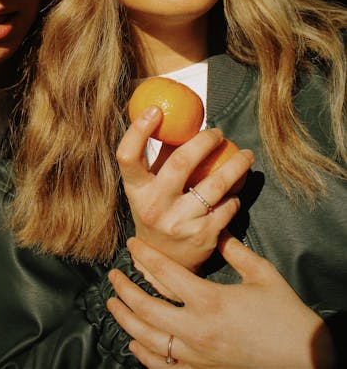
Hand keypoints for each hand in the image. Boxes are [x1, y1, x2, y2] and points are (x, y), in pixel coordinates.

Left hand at [107, 234, 335, 368]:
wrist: (303, 359)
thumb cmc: (283, 312)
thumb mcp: (261, 273)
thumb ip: (234, 249)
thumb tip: (216, 228)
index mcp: (209, 300)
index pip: (165, 273)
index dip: (144, 255)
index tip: (131, 244)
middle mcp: (197, 328)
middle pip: (146, 309)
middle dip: (124, 290)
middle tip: (112, 276)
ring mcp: (197, 355)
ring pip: (148, 340)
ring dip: (125, 321)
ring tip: (112, 305)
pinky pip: (164, 367)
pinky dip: (144, 355)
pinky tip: (134, 343)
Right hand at [117, 106, 252, 276]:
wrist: (166, 263)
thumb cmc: (159, 211)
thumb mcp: (150, 188)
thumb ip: (162, 158)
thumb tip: (181, 120)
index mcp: (136, 190)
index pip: (128, 155)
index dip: (138, 130)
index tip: (155, 110)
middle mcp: (153, 207)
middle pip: (179, 163)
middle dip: (204, 142)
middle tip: (218, 132)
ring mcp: (178, 223)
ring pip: (214, 185)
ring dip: (235, 165)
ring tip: (246, 154)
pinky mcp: (202, 237)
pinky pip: (226, 206)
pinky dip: (235, 194)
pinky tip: (237, 189)